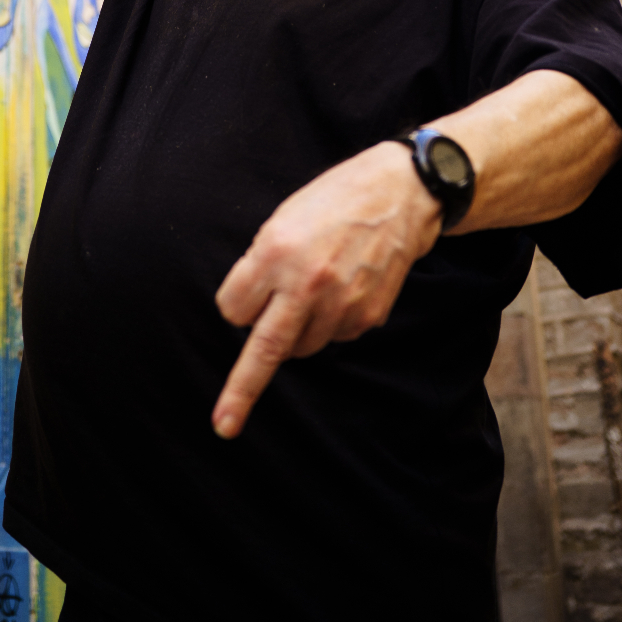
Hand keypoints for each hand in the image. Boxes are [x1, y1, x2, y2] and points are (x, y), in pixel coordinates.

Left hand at [211, 141, 440, 438]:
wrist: (398, 196)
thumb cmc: (331, 202)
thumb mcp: (282, 220)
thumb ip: (260, 266)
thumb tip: (245, 316)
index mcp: (275, 252)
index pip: (233, 308)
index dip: (236, 303)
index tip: (237, 307)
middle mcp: (306, 284)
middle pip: (264, 350)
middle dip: (241, 391)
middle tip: (224, 425)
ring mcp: (339, 305)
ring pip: (299, 348)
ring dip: (295, 332)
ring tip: (313, 291)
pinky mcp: (366, 318)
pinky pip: (331, 338)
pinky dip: (327, 324)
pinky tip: (340, 291)